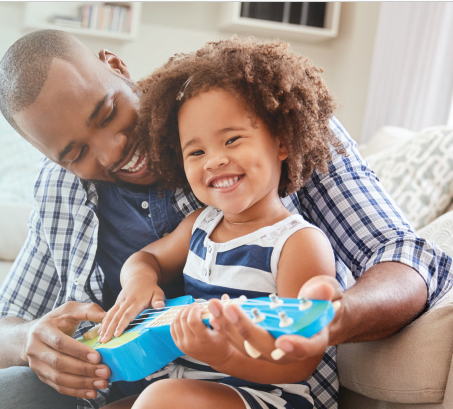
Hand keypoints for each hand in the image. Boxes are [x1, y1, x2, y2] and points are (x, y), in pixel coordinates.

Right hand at [24, 301, 110, 398]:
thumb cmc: (56, 320)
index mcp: (42, 330)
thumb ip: (89, 310)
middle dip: (84, 370)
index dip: (78, 351)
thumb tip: (108, 317)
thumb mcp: (70, 309)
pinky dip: (76, 392)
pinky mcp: (42, 376)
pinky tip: (92, 392)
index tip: (97, 357)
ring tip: (102, 383)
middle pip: (60, 363)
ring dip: (82, 383)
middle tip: (105, 372)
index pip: (60, 343)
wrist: (29, 336)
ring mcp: (37, 365)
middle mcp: (35, 349)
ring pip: (59, 378)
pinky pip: (58, 387)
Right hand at [98, 276, 164, 342]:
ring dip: (104, 327)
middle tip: (104, 341)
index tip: (116, 334)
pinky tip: (100, 332)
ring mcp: (120, 302)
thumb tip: (160, 306)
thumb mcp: (158, 292)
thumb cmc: (150, 288)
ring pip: (110, 315)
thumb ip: (158, 299)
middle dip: (109, 330)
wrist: (139, 277)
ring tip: (100, 340)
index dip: (122, 325)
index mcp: (136, 301)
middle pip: (116, 317)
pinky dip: (103, 322)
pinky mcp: (116, 303)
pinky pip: (109, 313)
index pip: (127, 314)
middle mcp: (125, 302)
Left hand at [170, 303, 233, 367]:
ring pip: (176, 323)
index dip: (195, 310)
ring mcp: (183, 345)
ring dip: (182, 312)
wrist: (219, 358)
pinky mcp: (179, 345)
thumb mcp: (226, 329)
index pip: (193, 321)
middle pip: (183, 320)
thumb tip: (224, 296)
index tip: (201, 307)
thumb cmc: (224, 343)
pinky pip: (172, 329)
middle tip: (197, 306)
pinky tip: (184, 315)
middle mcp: (191, 344)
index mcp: (203, 340)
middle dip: (189, 309)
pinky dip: (176, 319)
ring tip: (191, 309)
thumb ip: (223, 312)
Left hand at [208, 276, 342, 363]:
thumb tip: (321, 290)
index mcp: (313, 340)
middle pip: (267, 347)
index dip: (296, 346)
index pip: (307, 347)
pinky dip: (225, 328)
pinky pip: (239, 340)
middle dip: (246, 329)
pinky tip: (213, 314)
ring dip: (228, 326)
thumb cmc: (324, 304)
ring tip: (214, 306)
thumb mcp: (329, 293)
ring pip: (247, 345)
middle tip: (230, 309)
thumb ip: (323, 293)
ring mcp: (271, 348)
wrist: (316, 316)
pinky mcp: (257, 343)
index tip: (284, 341)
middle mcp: (290, 350)